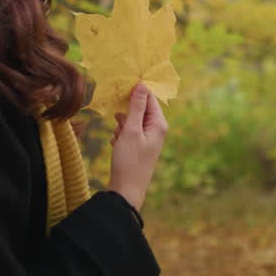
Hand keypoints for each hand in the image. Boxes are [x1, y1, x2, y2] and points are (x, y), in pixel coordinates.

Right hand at [108, 83, 167, 211]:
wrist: (126, 190)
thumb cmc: (129, 160)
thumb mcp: (131, 130)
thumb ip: (136, 107)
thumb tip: (141, 85)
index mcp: (159, 124)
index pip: (149, 97)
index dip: (135, 91)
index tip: (120, 90)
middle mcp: (156, 129)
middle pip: (140, 108)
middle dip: (126, 113)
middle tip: (119, 124)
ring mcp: (148, 138)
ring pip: (132, 120)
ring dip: (121, 125)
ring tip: (118, 138)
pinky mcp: (139, 145)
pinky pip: (128, 131)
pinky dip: (120, 135)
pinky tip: (116, 144)